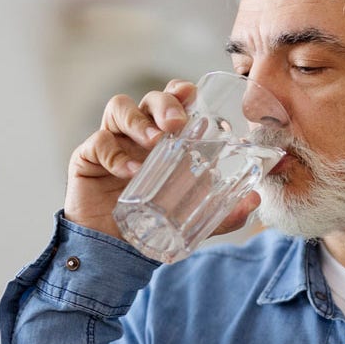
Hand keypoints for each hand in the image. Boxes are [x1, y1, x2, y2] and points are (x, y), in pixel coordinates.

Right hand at [64, 79, 261, 239]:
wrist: (115, 251)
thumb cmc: (153, 224)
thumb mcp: (194, 218)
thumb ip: (225, 213)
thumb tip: (257, 200)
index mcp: (164, 138)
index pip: (173, 102)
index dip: (181, 92)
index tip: (193, 96)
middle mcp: (138, 133)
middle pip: (149, 99)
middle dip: (165, 103)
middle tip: (178, 123)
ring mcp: (112, 142)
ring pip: (120, 108)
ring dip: (138, 120)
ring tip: (154, 142)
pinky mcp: (87, 157)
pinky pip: (98, 142)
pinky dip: (115, 154)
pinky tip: (130, 172)